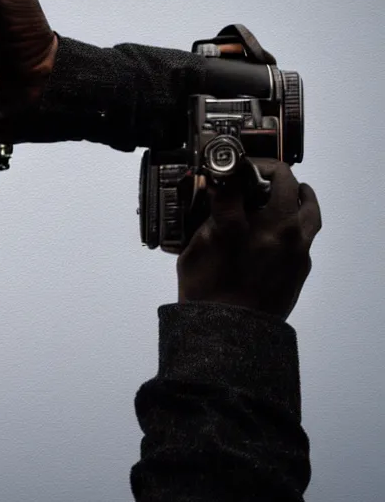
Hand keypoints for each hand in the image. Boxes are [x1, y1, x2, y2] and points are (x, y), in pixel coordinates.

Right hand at [176, 159, 322, 319]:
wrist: (230, 331)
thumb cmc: (208, 294)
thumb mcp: (194, 248)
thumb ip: (210, 217)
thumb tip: (217, 194)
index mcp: (238, 226)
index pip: (236, 179)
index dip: (227, 170)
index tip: (221, 171)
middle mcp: (273, 232)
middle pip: (284, 181)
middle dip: (267, 172)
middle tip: (252, 175)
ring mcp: (294, 247)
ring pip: (308, 205)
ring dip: (296, 191)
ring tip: (284, 190)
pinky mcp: (303, 262)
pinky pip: (308, 231)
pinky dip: (297, 220)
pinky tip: (283, 224)